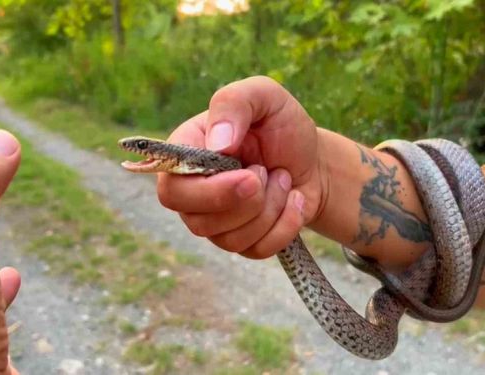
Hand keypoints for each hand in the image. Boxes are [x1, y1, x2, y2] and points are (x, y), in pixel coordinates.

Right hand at [157, 76, 326, 258]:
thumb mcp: (263, 96)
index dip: (208, 190)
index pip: (171, 188)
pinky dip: (285, 225)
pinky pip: (255, 250)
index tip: (249, 174)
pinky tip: (293, 200)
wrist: (314, 159)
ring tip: (281, 178)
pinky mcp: (241, 241)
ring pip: (229, 238)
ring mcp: (214, 221)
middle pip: (196, 221)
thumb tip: (218, 145)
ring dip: (270, 208)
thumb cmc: (282, 125)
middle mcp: (192, 191)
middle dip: (243, 204)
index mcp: (186, 154)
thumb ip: (234, 104)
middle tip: (266, 173)